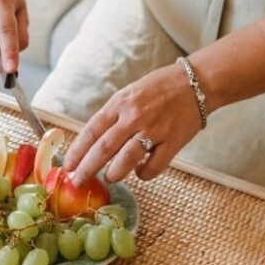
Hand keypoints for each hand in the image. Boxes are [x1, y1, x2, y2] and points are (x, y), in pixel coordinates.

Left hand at [63, 64, 201, 184]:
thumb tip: (93, 143)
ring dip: (113, 174)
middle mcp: (134, 116)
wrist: (197, 82)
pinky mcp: (173, 141)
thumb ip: (113, 116)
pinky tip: (140, 172)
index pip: (91, 131)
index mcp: (119, 103)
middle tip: (77, 182)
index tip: (67, 166)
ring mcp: (154, 129)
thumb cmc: (159, 89)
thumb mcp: (129, 94)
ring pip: (126, 160)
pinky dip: (143, 174)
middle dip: (87, 169)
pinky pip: (153, 166)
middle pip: (103, 148)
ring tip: (109, 178)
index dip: (77, 151)